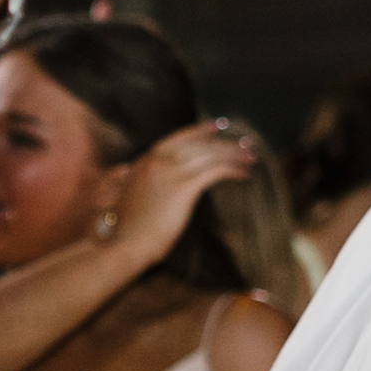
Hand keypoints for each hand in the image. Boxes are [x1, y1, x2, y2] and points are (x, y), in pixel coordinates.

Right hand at [100, 123, 261, 270]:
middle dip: (224, 143)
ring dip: (233, 155)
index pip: (178, 138)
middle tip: (245, 145)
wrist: (123, 245)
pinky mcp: (183, 189)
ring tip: (250, 159)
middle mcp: (158, 162)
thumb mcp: (120, 195)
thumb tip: (125, 169)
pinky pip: (214, 171)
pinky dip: (232, 170)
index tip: (218, 126)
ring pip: (209, 155)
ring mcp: (170, 173)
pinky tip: (244, 174)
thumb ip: (123, 179)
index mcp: (145, 161)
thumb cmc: (123, 229)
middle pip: (199, 145)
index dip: (200, 130)